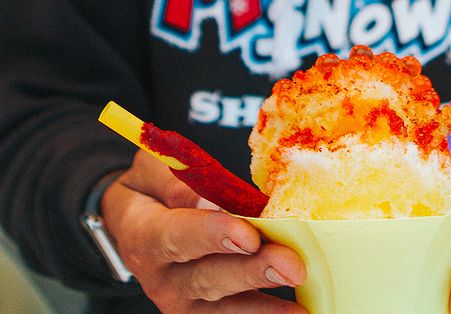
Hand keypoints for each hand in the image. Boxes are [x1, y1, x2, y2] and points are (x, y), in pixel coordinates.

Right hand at [101, 150, 306, 311]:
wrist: (129, 223)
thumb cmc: (148, 189)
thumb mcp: (150, 171)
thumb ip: (178, 183)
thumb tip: (211, 202)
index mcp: (143, 235)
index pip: (178, 236)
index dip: (214, 236)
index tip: (250, 236)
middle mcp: (160, 277)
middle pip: (208, 278)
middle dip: (252, 272)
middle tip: (290, 265)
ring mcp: (181, 300)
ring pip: (224, 306)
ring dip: (265, 305)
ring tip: (299, 304)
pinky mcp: (200, 311)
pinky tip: (296, 311)